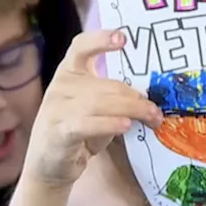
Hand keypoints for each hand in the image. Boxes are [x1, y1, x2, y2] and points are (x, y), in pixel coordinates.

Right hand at [24, 30, 162, 189]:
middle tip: (157, 111)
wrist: (48, 165)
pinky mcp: (59, 133)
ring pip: (101, 103)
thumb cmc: (77, 132)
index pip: (80, 47)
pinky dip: (109, 124)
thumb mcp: (95, 109)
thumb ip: (113, 97)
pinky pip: (88, 124)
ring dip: (132, 111)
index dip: (101, 39)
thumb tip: (148, 98)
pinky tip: (126, 126)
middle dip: (136, 98)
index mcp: (70, 73)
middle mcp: (61, 86)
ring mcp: (57, 109)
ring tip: (151, 119)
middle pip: (107, 84)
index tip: (123, 39)